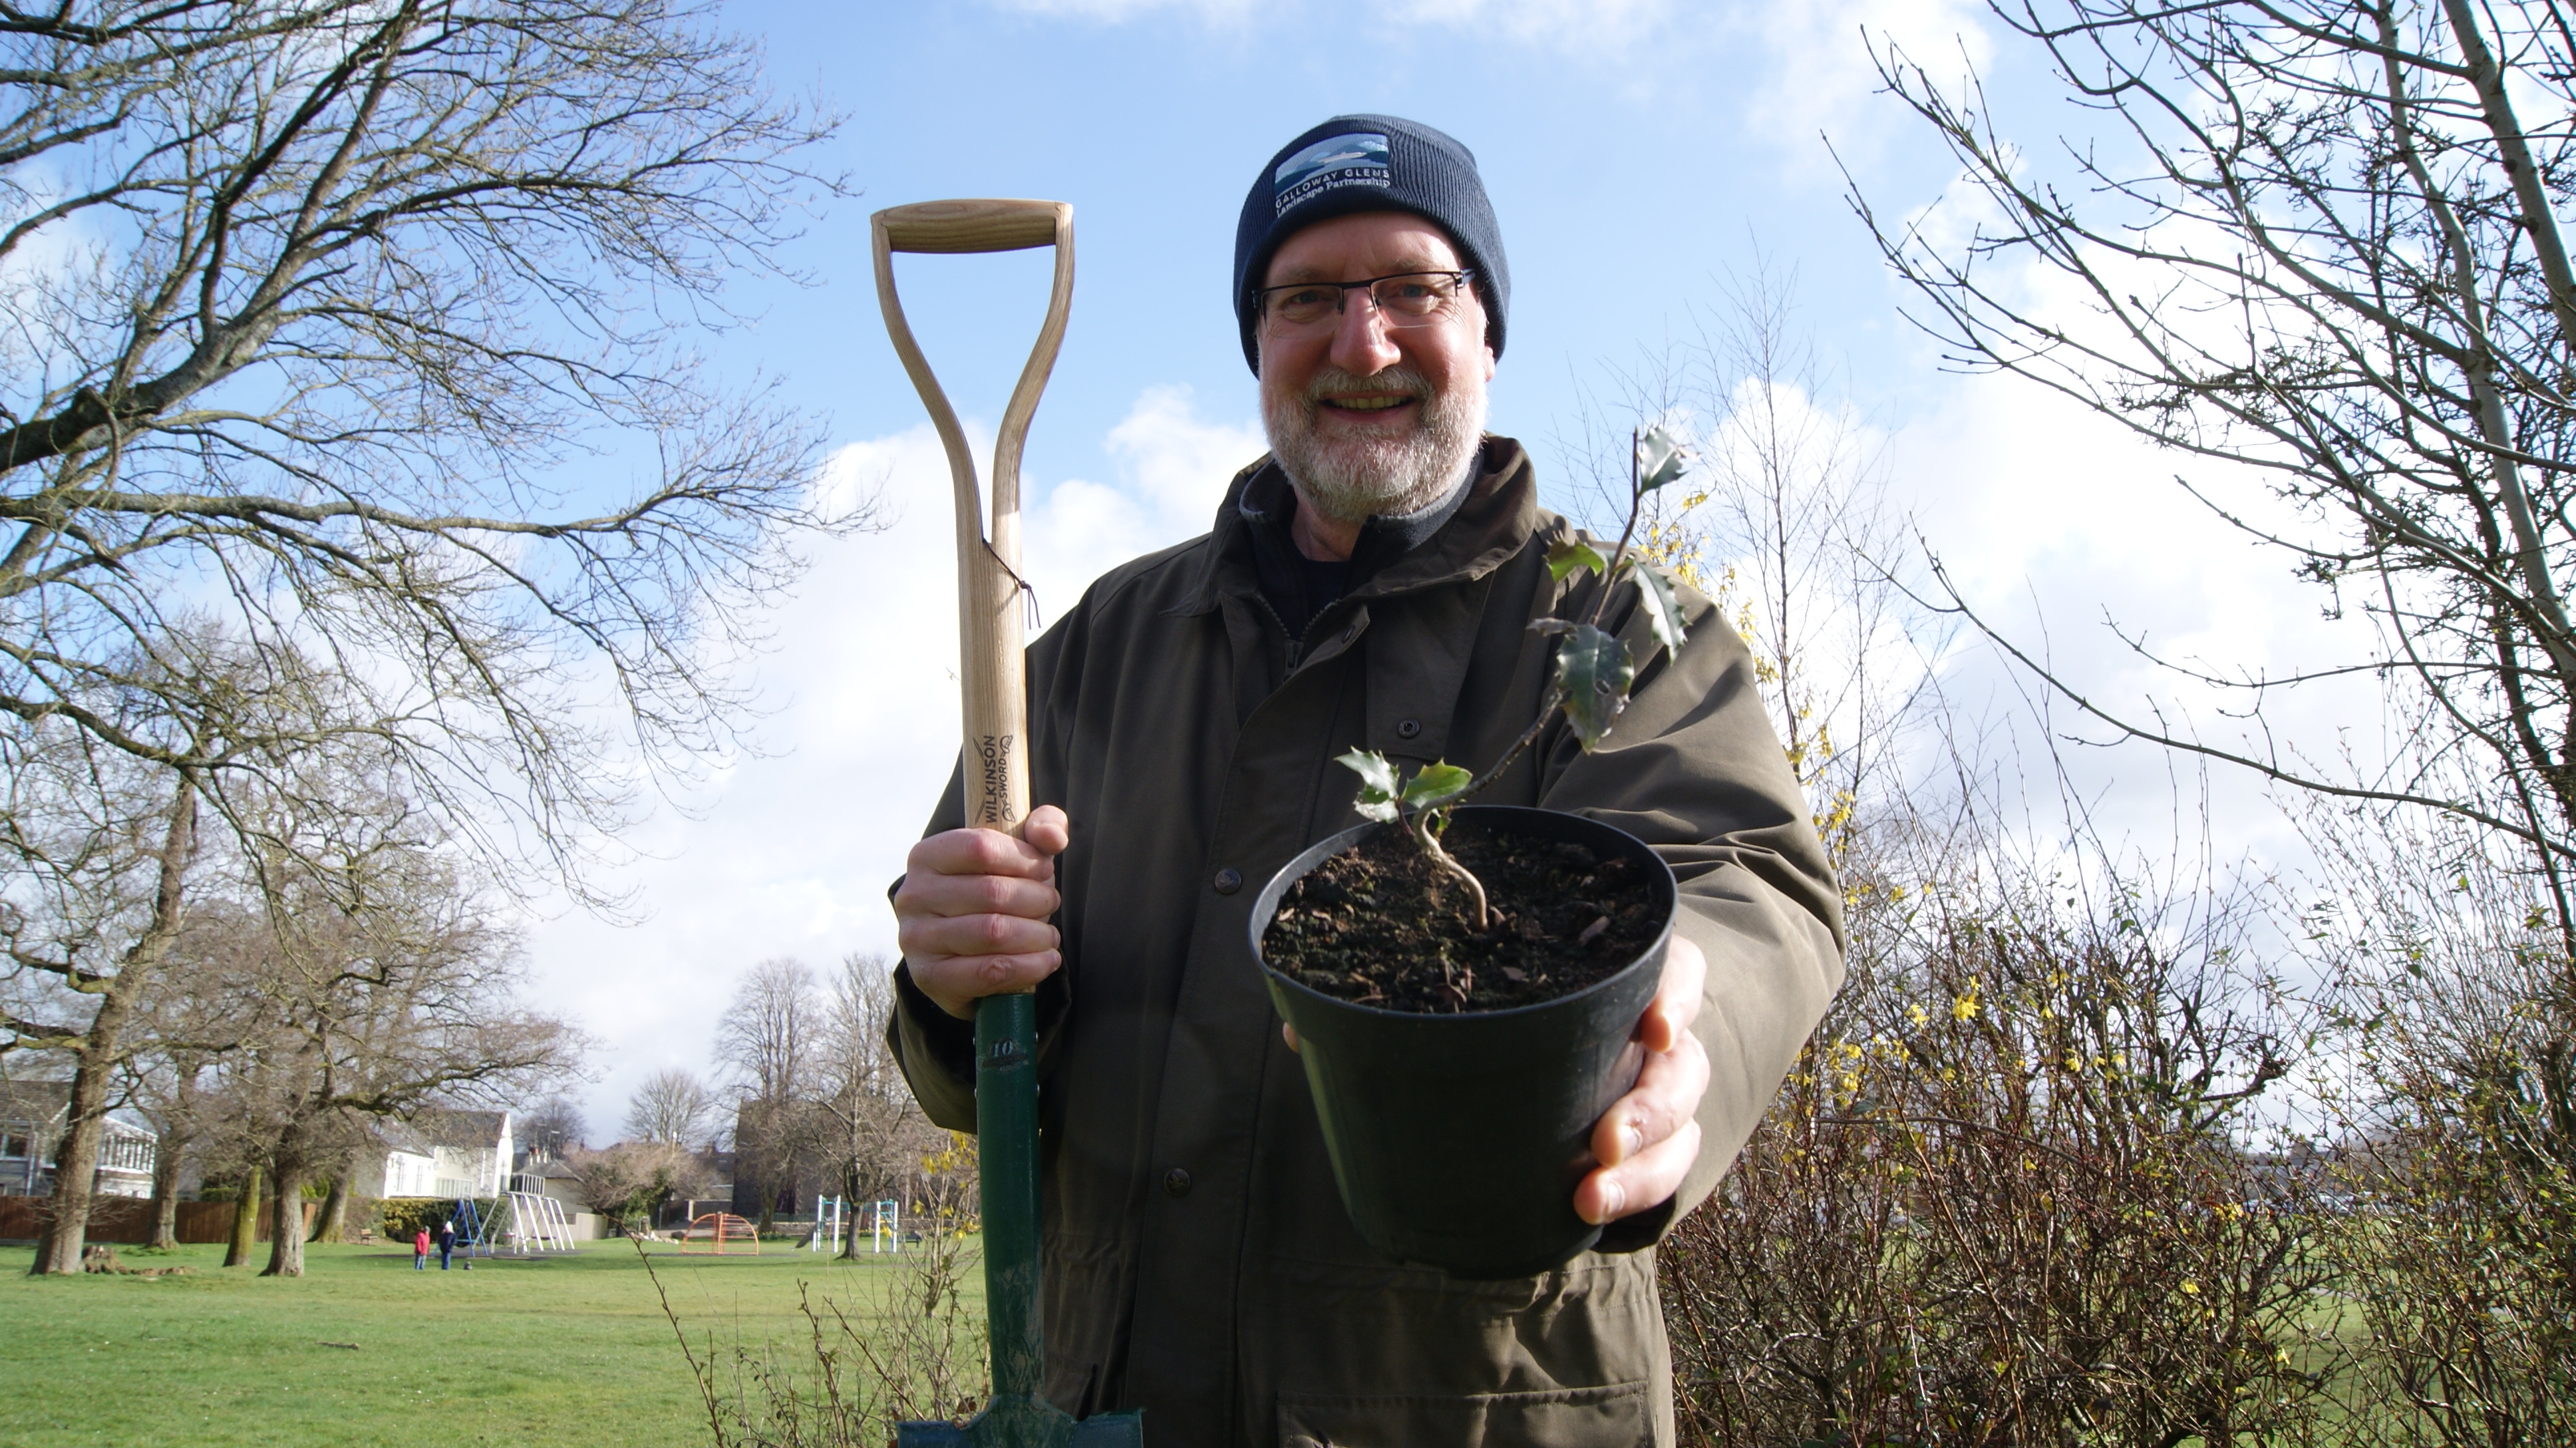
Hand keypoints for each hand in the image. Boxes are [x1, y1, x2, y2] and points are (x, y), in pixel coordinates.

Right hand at [894, 805, 1069, 1018]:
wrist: (959, 951)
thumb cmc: (993, 890)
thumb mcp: (1016, 851)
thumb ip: (1040, 827)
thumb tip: (1052, 837)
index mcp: (927, 856)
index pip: (981, 847)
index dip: (1024, 858)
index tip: (1044, 869)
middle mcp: (914, 895)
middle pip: (993, 892)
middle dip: (1037, 899)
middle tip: (1050, 903)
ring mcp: (917, 938)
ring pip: (994, 933)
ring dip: (1037, 935)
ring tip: (1049, 935)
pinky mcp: (930, 977)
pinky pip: (990, 972)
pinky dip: (1029, 966)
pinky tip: (1046, 960)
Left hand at [1275, 933, 1710, 1225]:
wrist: (1562, 1039)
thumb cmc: (1509, 999)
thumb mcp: (1471, 983)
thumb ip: (1401, 996)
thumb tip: (1300, 1029)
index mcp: (1619, 972)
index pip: (1673, 968)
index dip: (1672, 993)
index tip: (1653, 1025)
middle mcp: (1652, 1029)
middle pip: (1681, 1062)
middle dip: (1651, 1104)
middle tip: (1603, 1140)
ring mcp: (1658, 1089)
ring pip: (1680, 1125)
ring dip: (1643, 1164)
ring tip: (1587, 1196)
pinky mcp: (1651, 1142)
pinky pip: (1663, 1169)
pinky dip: (1635, 1191)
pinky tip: (1587, 1208)